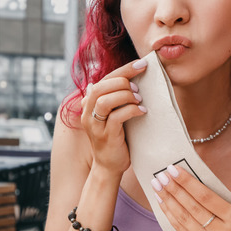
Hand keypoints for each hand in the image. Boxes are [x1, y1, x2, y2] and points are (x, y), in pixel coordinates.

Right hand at [80, 58, 147, 176]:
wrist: (109, 166)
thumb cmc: (115, 137)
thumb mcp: (112, 114)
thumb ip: (114, 97)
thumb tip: (126, 77)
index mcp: (89, 104)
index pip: (104, 79)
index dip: (123, 70)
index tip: (142, 64)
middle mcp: (88, 113)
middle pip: (101, 87)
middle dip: (123, 81)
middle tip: (139, 88)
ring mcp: (95, 126)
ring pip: (105, 101)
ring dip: (126, 96)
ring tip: (139, 100)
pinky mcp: (106, 136)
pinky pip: (117, 117)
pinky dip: (131, 110)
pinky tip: (141, 112)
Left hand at [151, 164, 230, 230]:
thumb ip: (213, 198)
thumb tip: (185, 180)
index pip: (205, 197)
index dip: (187, 182)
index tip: (173, 170)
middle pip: (192, 207)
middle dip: (174, 190)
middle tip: (161, 176)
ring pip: (183, 218)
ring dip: (168, 200)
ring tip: (158, 187)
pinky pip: (180, 229)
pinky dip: (170, 214)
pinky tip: (163, 202)